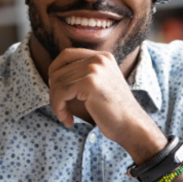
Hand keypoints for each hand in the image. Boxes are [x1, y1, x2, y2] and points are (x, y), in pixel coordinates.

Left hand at [39, 36, 170, 159]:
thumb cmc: (112, 112)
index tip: (56, 92)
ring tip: (66, 117)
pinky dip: (58, 108)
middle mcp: (99, 58)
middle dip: (54, 92)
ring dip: (56, 104)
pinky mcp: (90, 82)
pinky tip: (68, 120)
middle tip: (61, 109)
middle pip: (58, 70)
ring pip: (57, 83)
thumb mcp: (96, 87)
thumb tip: (50, 78)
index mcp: (102, 57)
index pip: (66, 54)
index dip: (55, 72)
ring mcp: (95, 68)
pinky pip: (60, 93)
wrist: (132, 126)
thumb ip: (79, 77)